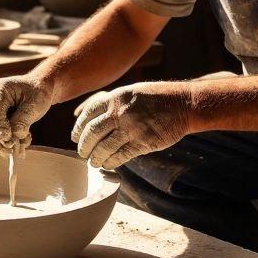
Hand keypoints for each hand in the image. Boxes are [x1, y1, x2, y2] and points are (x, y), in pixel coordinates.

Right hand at [0, 76, 53, 153]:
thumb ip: (23, 120)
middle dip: (0, 140)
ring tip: (20, 150)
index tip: (7, 140)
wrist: (41, 88)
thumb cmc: (38, 91)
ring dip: (4, 144)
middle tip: (12, 150)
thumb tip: (14, 136)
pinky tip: (22, 144)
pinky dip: (9, 142)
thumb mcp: (35, 104)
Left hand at [71, 82, 190, 169]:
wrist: (183, 104)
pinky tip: (108, 165)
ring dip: (96, 158)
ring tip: (94, 162)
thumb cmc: (157, 98)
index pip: (88, 114)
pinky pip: (121, 156)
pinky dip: (111, 162)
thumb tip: (94, 120)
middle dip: (84, 146)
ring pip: (104, 148)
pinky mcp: (143, 142)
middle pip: (92, 133)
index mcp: (115, 98)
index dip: (78, 128)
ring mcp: (132, 128)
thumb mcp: (131, 92)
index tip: (74, 137)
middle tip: (82, 153)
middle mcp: (120, 112)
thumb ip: (113, 104)